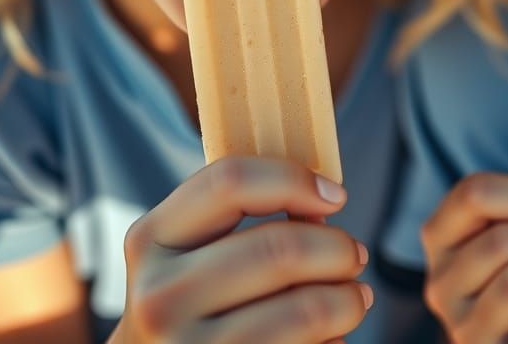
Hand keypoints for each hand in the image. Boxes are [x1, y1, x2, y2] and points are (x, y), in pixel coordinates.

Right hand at [110, 156, 370, 342]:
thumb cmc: (191, 304)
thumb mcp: (192, 253)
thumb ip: (243, 217)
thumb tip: (324, 205)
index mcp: (151, 239)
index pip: (230, 181)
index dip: (294, 179)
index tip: (336, 195)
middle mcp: (158, 297)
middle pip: (278, 248)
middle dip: (337, 248)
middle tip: (355, 255)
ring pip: (304, 310)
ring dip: (347, 300)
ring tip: (354, 297)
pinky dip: (331, 340)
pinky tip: (331, 335)